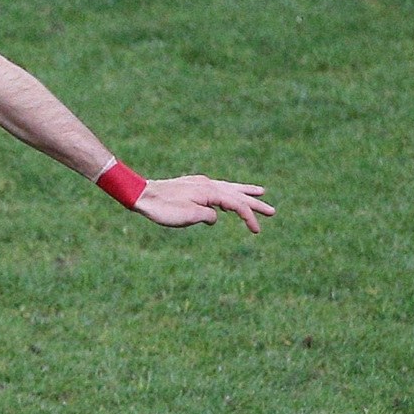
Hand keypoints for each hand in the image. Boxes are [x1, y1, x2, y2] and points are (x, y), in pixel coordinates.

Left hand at [132, 175, 275, 232]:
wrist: (141, 194)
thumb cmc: (163, 208)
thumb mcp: (188, 216)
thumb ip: (207, 216)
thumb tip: (214, 216)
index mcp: (209, 191)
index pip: (237, 205)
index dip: (249, 217)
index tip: (256, 231)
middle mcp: (208, 184)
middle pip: (237, 194)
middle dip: (254, 203)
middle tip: (272, 211)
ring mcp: (200, 183)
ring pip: (228, 188)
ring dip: (244, 193)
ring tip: (260, 193)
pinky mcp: (192, 185)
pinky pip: (217, 188)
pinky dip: (228, 193)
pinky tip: (228, 197)